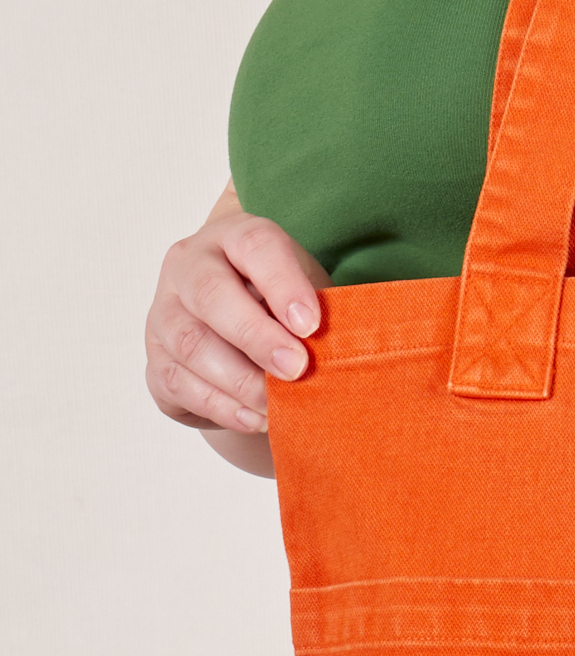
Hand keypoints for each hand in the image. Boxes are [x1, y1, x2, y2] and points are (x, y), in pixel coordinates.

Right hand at [145, 186, 326, 435]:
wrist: (240, 332)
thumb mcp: (304, 295)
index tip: (311, 325)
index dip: (283, 284)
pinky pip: (179, 384)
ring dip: (240, 381)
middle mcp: (188, 266)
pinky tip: (255, 418)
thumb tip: (338, 348)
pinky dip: (222, 407)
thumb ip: (317, 311)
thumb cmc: (281, 306)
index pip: (254, 245)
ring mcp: (163, 313)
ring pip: (191, 345)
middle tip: (296, 368)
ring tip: (278, 404)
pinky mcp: (155, 360)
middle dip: (256, 337)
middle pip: (211, 294)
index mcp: (232, 237)